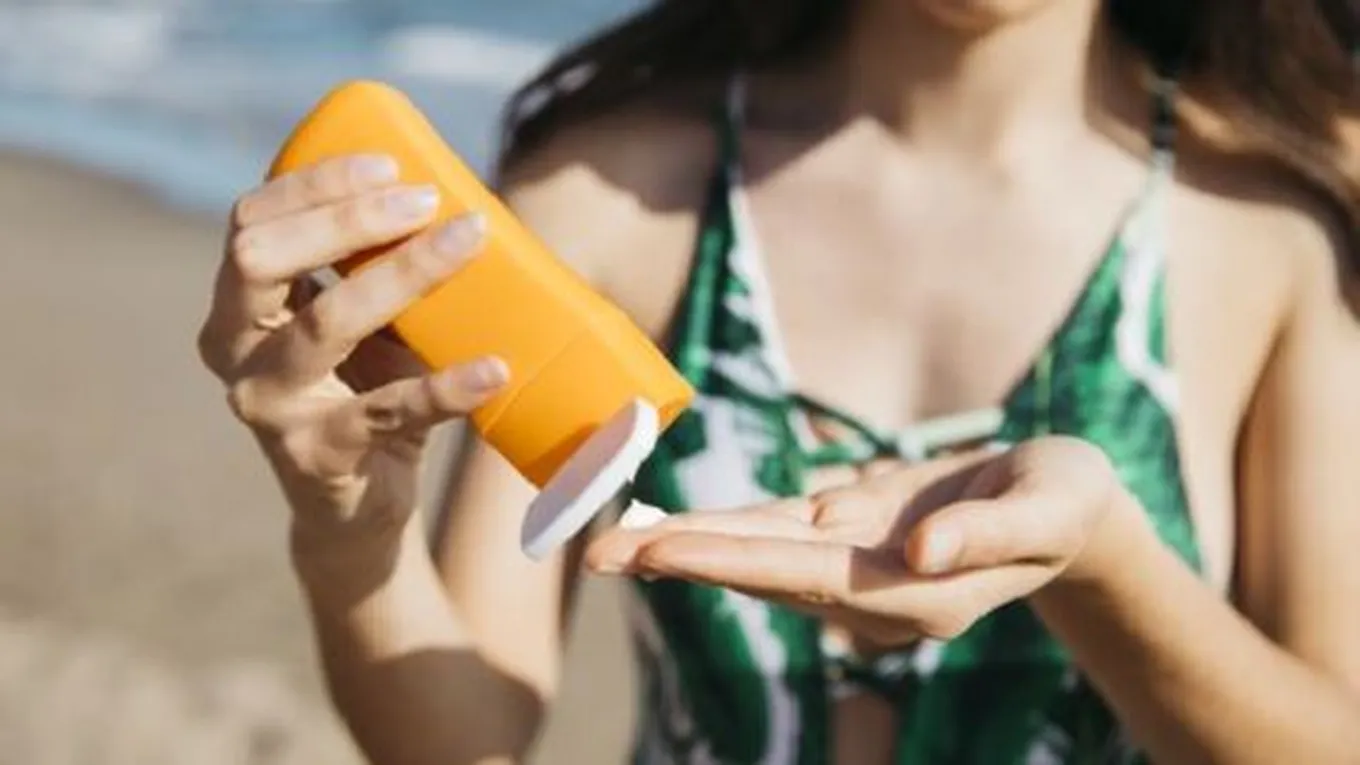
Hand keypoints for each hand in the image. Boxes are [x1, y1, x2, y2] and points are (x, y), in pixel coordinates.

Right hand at [197, 154, 507, 576]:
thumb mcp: (363, 324)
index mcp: (237, 305)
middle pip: (263, 257)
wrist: (357, 506)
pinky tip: (494, 368)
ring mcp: (267, 407)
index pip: (251, 220)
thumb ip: (376, 268)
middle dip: (348, 219)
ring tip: (468, 242)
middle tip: (429, 201)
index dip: (316, 184)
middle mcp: (232, 350)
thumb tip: (460, 197)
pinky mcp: (316, 457)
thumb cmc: (365, 392)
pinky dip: (446, 387)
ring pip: (326, 322)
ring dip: (403, 274)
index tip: (392, 163)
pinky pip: (387, 411)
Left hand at [588, 437, 1130, 644]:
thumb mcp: (1045, 508)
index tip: (660, 551)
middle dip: (678, 560)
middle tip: (595, 554)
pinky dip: (717, 525)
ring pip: (754, 551)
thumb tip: (919, 550)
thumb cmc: (1063, 502)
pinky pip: (770, 528)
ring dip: (682, 545)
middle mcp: (870, 588)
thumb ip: (984, 534)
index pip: (806, 576)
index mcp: (914, 591)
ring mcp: (852, 563)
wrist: (1064, 506)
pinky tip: (665, 526)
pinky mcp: (847, 532)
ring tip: (607, 542)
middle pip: (760, 572)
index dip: (730, 561)